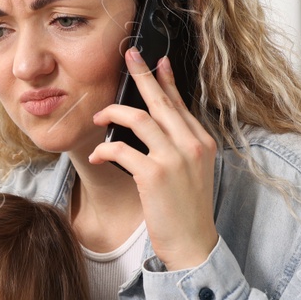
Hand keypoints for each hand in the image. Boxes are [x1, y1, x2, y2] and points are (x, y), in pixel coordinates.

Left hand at [90, 48, 220, 269]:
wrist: (193, 244)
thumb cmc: (186, 211)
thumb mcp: (191, 172)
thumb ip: (179, 147)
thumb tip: (156, 125)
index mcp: (202, 141)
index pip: (179, 103)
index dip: (165, 80)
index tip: (154, 61)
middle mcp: (192, 144)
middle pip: (161, 100)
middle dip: (142, 75)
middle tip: (128, 55)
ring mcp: (174, 158)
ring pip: (139, 118)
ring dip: (113, 113)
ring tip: (98, 117)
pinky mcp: (154, 175)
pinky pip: (122, 148)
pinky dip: (105, 149)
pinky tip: (98, 156)